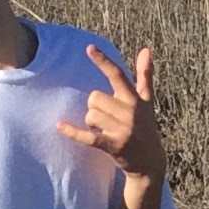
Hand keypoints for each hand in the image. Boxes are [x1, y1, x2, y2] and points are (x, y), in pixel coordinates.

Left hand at [56, 45, 162, 184]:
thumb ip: (144, 74)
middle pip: (95, 97)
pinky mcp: (114, 145)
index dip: (103, 61)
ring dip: (90, 122)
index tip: (89, 48)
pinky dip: (72, 132)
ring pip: (91, 115)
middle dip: (94, 107)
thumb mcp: (146, 101)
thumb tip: (145, 49)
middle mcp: (130, 112)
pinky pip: (88, 136)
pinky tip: (59, 125)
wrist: (150, 161)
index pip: (117, 75)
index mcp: (135, 98)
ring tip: (102, 129)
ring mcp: (123, 129)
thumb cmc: (144, 126)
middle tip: (105, 118)